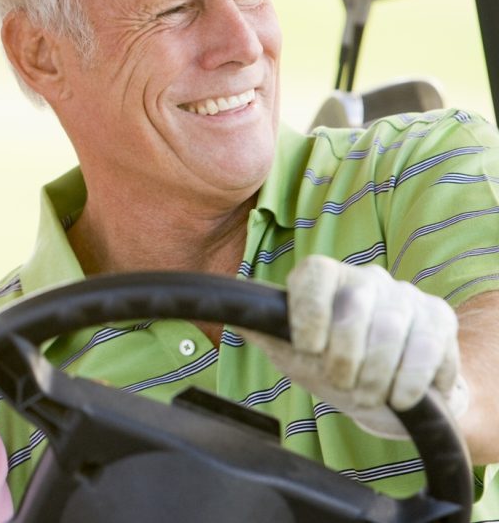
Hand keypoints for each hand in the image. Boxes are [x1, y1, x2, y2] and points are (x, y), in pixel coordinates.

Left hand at [245, 255, 469, 438]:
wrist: (385, 392)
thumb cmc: (329, 365)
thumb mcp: (290, 352)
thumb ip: (265, 332)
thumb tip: (229, 313)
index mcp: (325, 278)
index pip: (316, 273)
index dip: (310, 310)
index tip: (308, 347)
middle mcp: (367, 278)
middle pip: (356, 305)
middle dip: (345, 355)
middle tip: (341, 383)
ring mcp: (406, 295)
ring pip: (392, 330)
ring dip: (376, 375)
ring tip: (366, 395)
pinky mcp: (440, 318)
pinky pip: (428, 349)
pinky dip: (411, 382)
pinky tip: (400, 397)